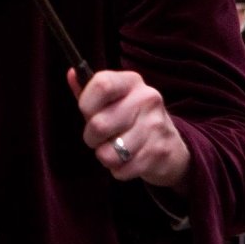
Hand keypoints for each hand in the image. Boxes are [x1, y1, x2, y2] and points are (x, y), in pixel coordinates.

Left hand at [67, 68, 190, 192]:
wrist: (173, 146)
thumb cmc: (131, 119)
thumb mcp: (113, 100)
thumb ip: (90, 90)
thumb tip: (71, 73)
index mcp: (131, 82)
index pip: (102, 84)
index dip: (86, 103)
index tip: (87, 113)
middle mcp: (147, 99)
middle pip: (99, 124)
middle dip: (91, 138)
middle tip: (100, 138)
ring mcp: (155, 126)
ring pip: (109, 152)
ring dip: (106, 156)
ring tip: (115, 149)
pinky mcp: (159, 152)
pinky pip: (122, 169)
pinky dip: (119, 170)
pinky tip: (128, 161)